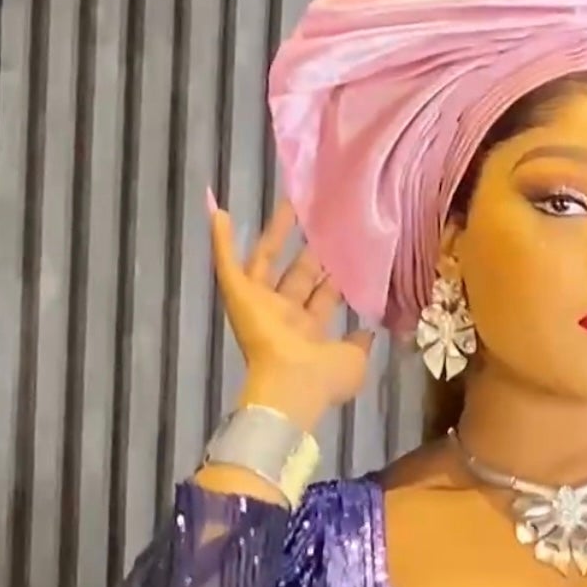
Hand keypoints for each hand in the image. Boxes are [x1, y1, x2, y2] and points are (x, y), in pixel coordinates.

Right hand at [208, 194, 373, 432]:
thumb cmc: (323, 378)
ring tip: (289, 202)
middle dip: (310, 252)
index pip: (323, 299)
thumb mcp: (354, 362)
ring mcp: (259, 305)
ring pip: (266, 261)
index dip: (333, 279)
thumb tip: (367, 331)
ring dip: (275, 233)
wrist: (293, 384)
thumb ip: (360, 344)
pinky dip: (221, 238)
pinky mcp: (238, 296)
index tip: (346, 254)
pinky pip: (226, 262)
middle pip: (298, 276)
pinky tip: (218, 209)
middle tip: (324, 223)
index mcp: (310, 334)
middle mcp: (284, 317)